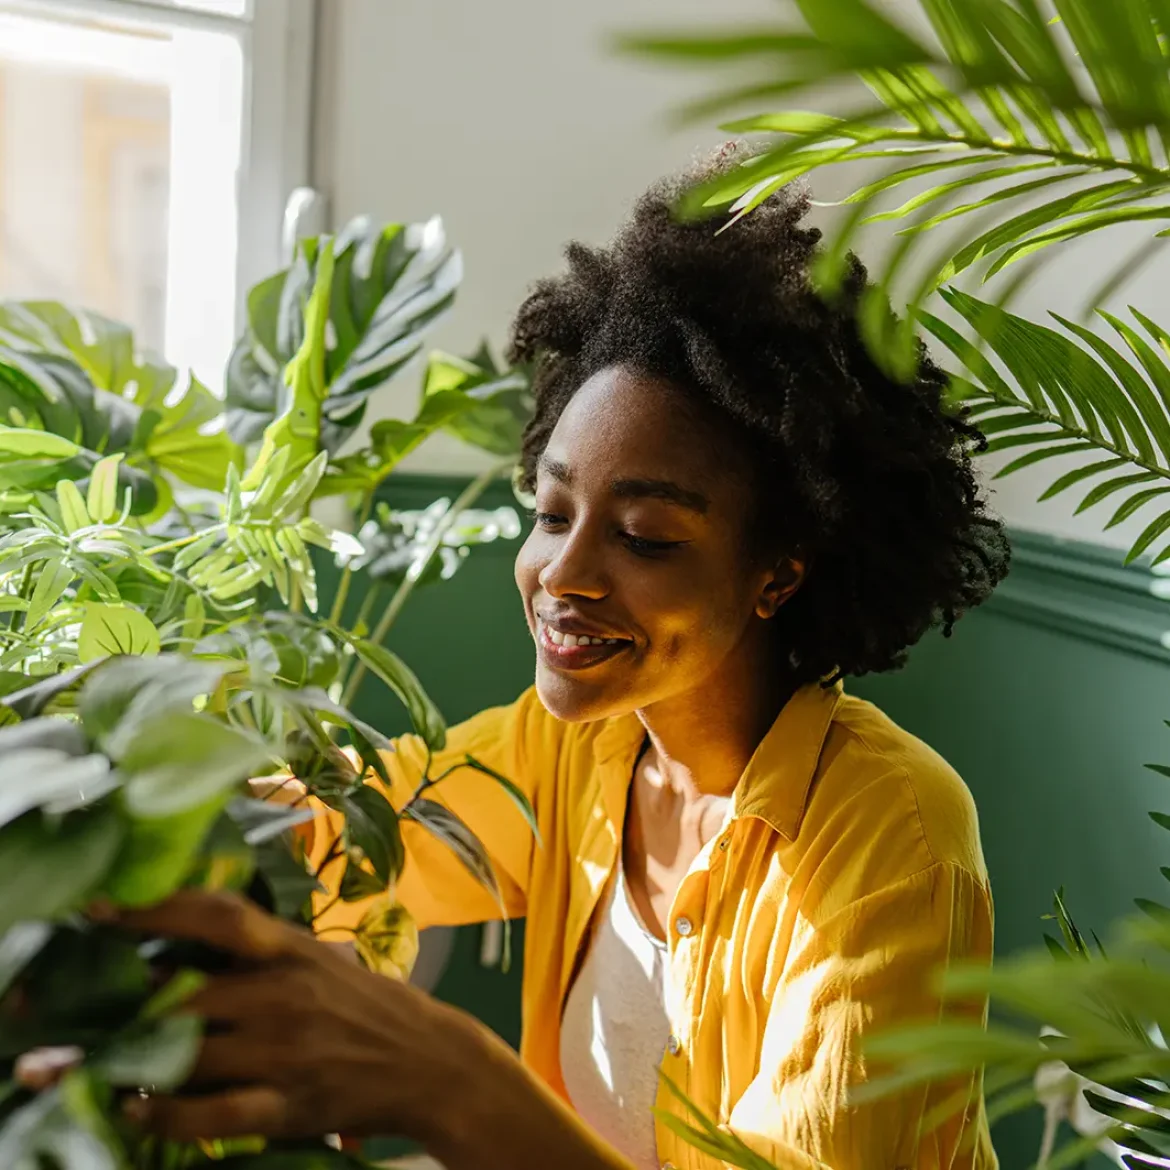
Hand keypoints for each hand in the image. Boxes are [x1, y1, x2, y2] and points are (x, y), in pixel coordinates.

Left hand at [97, 889, 474, 1144]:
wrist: (430, 1061)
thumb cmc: (367, 1005)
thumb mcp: (320, 962)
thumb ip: (260, 955)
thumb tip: (175, 956)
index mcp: (294, 950)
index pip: (218, 917)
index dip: (156, 910)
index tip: (99, 909)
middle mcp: (287, 994)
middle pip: (188, 994)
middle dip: (126, 1006)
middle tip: (73, 1013)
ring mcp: (287, 1052)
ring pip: (190, 1054)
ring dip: (133, 1062)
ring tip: (91, 1064)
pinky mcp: (290, 1105)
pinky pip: (211, 1115)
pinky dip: (164, 1115)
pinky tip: (136, 1108)